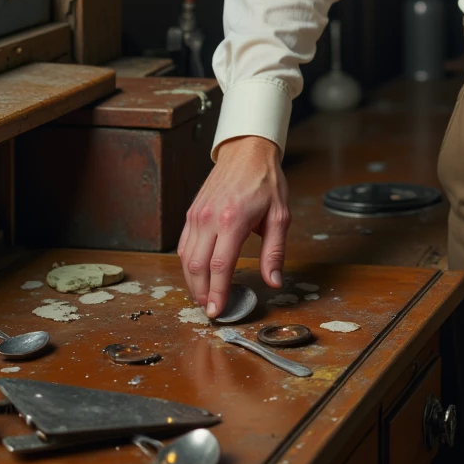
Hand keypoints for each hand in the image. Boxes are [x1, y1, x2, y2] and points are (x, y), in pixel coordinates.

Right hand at [178, 135, 289, 317]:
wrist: (247, 151)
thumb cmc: (265, 181)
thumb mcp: (280, 216)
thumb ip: (275, 252)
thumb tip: (274, 281)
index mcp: (232, 220)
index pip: (220, 266)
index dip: (217, 293)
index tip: (217, 311)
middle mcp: (209, 218)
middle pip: (197, 267)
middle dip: (202, 293)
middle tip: (211, 309)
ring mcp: (196, 215)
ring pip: (185, 258)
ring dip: (192, 282)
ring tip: (205, 296)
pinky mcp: (191, 213)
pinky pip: (183, 245)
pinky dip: (187, 264)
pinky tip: (198, 274)